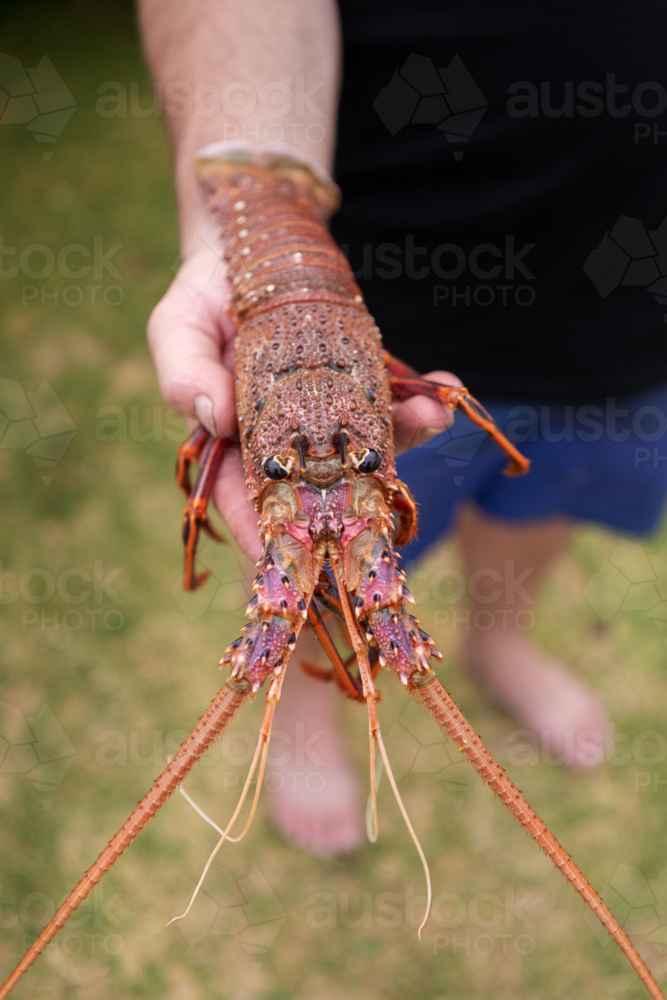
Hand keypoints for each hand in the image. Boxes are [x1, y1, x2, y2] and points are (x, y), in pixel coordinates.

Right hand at [148, 231, 459, 561]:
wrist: (250, 247)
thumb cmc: (202, 295)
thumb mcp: (178, 326)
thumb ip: (183, 370)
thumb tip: (213, 417)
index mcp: (231, 444)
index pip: (246, 502)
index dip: (268, 535)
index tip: (297, 562)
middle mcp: (287, 441)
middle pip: (325, 483)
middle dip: (361, 493)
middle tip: (391, 503)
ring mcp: (329, 414)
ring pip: (369, 443)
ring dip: (406, 437)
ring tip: (434, 415)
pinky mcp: (360, 383)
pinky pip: (394, 398)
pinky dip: (421, 396)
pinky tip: (445, 389)